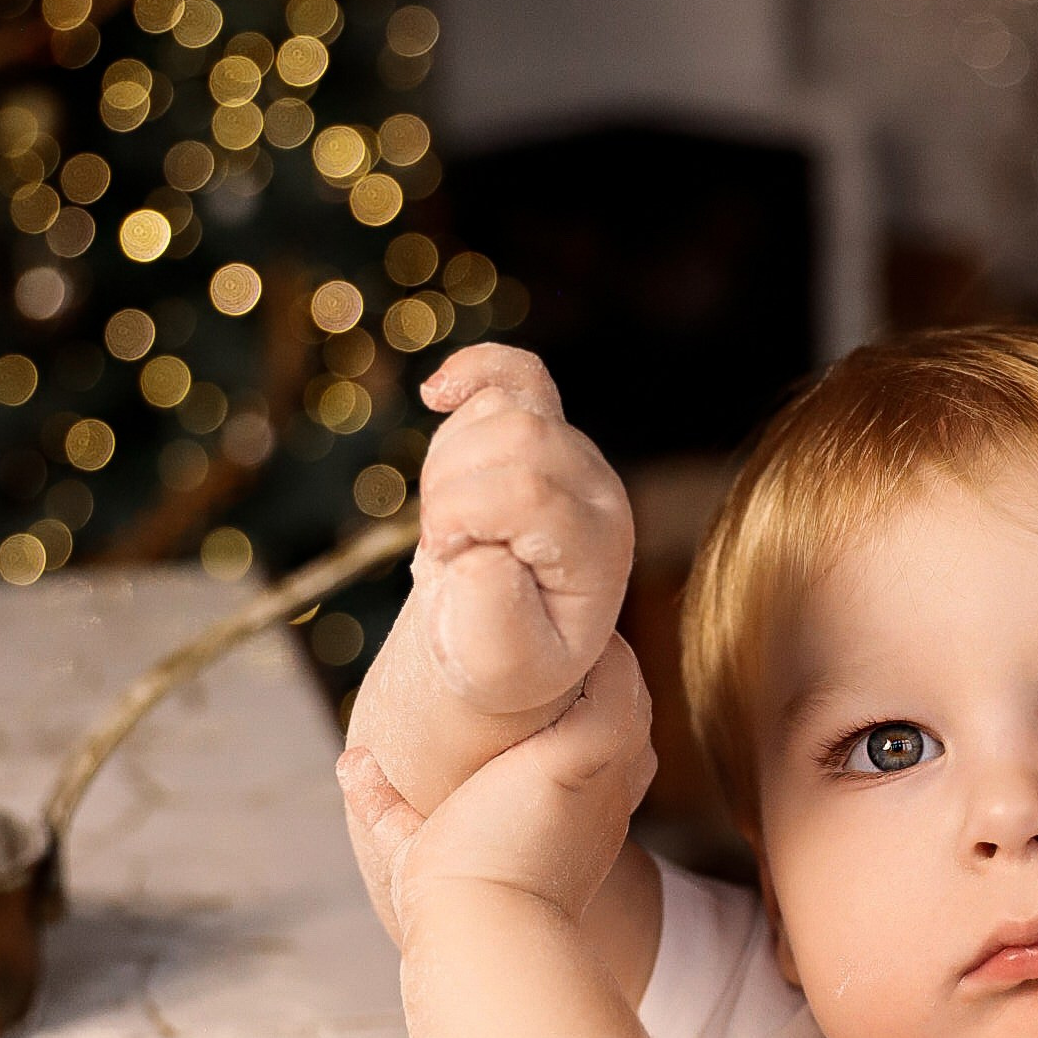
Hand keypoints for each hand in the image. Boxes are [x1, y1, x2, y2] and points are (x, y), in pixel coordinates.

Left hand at [338, 633, 655, 934]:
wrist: (475, 931)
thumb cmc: (447, 908)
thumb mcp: (414, 846)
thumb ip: (387, 806)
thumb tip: (352, 763)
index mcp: (572, 814)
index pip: (588, 738)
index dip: (563, 700)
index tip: (512, 665)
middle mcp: (605, 793)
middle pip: (616, 702)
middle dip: (580, 662)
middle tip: (527, 612)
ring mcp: (607, 771)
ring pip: (623, 683)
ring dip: (587, 646)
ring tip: (534, 601)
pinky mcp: (591, 750)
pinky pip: (616, 678)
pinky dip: (594, 649)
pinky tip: (544, 621)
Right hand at [409, 346, 633, 715]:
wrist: (506, 639)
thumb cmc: (504, 657)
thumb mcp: (498, 668)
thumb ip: (494, 624)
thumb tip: (485, 554)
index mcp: (599, 549)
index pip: (526, 492)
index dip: (462, 515)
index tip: (448, 558)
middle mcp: (600, 490)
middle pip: (515, 436)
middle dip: (453, 487)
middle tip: (446, 542)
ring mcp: (576, 452)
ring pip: (498, 407)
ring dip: (447, 460)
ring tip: (453, 520)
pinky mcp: (547, 425)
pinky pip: (516, 370)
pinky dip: (471, 371)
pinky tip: (437, 394)